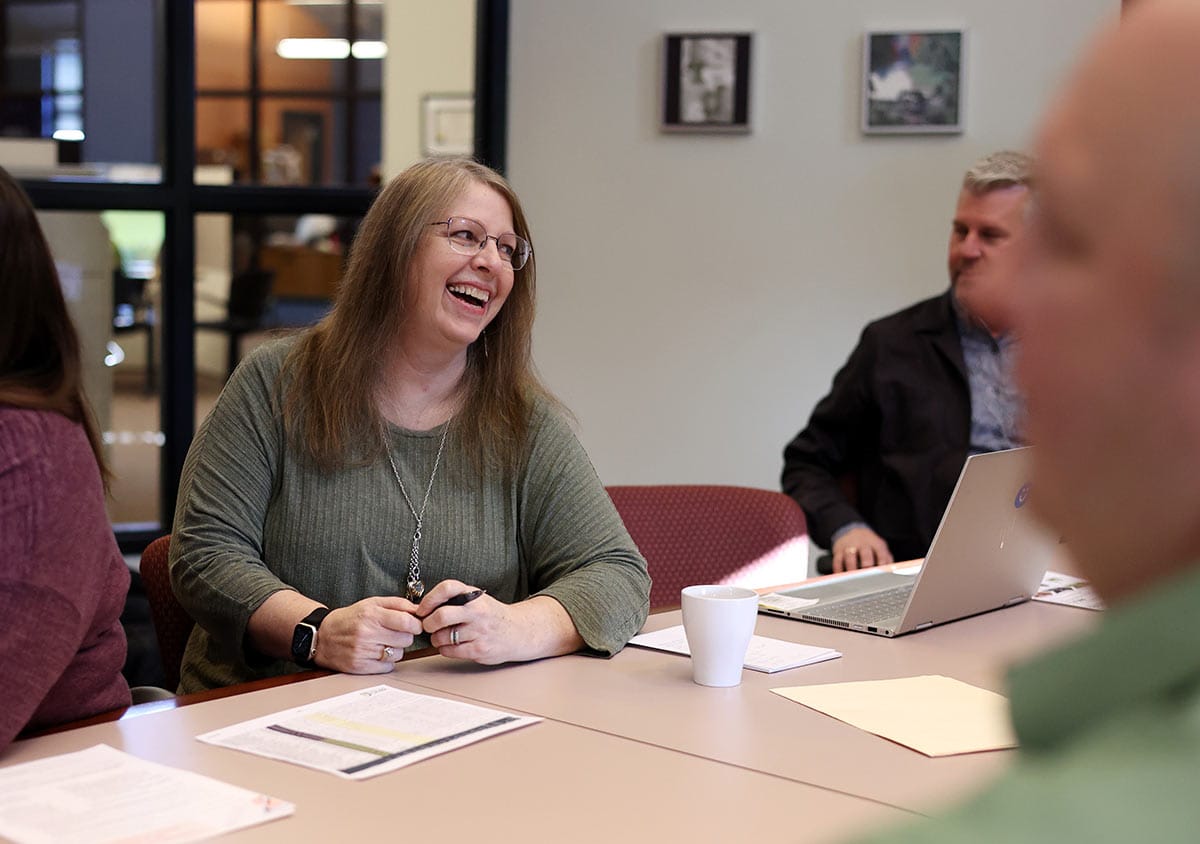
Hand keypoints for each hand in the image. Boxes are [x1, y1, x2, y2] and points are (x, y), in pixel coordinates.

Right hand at [315, 596, 422, 673]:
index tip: (414, 625)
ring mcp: (363, 651)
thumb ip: (397, 604)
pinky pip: (387, 667)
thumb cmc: (349, 618)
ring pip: (398, 654)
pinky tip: (376, 653)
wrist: (322, 636)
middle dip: (404, 636)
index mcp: (371, 615)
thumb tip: (419, 610)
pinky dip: (386, 661)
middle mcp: (367, 633)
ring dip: (395, 649)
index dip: (416, 624)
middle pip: (406, 640)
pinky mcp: (360, 666)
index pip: (407, 622)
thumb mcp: (371, 603)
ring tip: (381, 643)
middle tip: (393, 633)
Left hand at [417, 580, 582, 664]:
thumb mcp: (477, 599)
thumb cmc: (492, 615)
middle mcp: (477, 611)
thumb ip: (455, 599)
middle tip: (428, 626)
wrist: (518, 632)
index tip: (422, 609)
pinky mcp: (479, 649)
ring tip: (441, 637)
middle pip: (441, 616)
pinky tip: (450, 646)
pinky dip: (444, 649)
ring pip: (442, 637)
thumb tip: (423, 608)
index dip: (429, 599)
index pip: (447, 588)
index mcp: (474, 595)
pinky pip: (450, 651)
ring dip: (435, 639)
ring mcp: (479, 631)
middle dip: (428, 624)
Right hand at [832, 527, 892, 571]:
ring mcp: (850, 547)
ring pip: (850, 556)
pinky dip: (838, 570)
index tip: (883, 574)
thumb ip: (887, 560)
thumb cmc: (869, 545)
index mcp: (876, 544)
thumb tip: (893, 574)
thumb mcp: (880, 548)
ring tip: (853, 579)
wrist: (852, 530)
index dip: (882, 564)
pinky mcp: (838, 551)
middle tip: (868, 577)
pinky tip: (840, 577)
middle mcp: (863, 544)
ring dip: (852, 568)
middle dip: (867, 564)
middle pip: (865, 553)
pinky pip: (837, 561)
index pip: (881, 553)